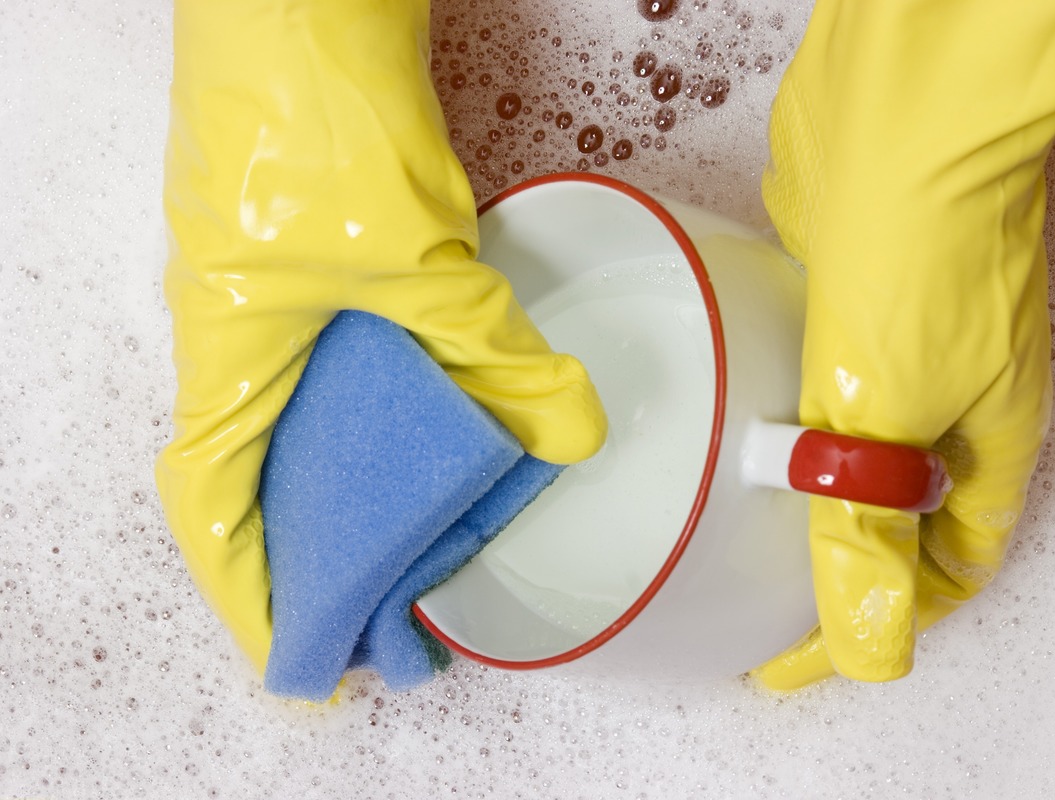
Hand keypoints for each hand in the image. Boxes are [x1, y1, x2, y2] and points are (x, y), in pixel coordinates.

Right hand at [156, 0, 605, 671]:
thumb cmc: (320, 117)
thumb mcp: (420, 259)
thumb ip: (495, 351)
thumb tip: (570, 430)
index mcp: (228, 347)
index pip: (215, 500)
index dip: (249, 587)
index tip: (297, 648)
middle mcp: (233, 329)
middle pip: (255, 469)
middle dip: (304, 548)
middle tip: (369, 602)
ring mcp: (265, 287)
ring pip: (292, 414)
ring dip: (339, 478)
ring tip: (401, 533)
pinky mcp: (306, 251)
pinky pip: (328, 357)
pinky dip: (369, 406)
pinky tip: (425, 422)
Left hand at [753, 0, 1054, 687]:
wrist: (900, 120)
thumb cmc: (924, 252)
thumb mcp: (890, 414)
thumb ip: (868, 528)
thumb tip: (870, 649)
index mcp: (985, 445)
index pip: (938, 573)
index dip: (873, 625)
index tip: (790, 661)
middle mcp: (950, 402)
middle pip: (897, 518)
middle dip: (836, 569)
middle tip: (756, 603)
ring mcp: (898, 347)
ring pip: (851, 451)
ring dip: (802, 494)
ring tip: (735, 530)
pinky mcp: (844, 303)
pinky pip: (813, 385)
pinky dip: (777, 421)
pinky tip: (733, 430)